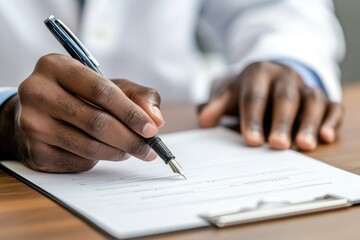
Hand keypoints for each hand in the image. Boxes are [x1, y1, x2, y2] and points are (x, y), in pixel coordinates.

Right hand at [6, 54, 163, 171]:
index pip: (101, 91)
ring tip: (129, 150)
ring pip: (88, 146)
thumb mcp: (107, 85)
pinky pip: (78, 162)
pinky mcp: (34, 150)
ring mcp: (32, 123)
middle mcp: (37, 92)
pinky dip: (98, 161)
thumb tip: (156, 120)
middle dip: (130, 139)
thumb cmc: (80, 95)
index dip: (131, 113)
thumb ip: (137, 95)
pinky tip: (103, 152)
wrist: (38, 113)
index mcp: (56, 66)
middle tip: (149, 149)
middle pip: (96, 122)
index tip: (152, 129)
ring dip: (117, 152)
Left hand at [198, 61, 342, 149]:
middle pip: (285, 98)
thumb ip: (215, 105)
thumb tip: (203, 120)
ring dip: (309, 123)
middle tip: (277, 145)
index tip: (251, 141)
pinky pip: (332, 106)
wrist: (269, 74)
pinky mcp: (321, 97)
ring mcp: (304, 86)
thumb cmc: (247, 88)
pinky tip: (326, 137)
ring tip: (304, 145)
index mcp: (258, 73)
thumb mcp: (228, 92)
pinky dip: (331, 120)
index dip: (253, 118)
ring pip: (312, 101)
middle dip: (281, 121)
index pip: (254, 97)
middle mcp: (284, 77)